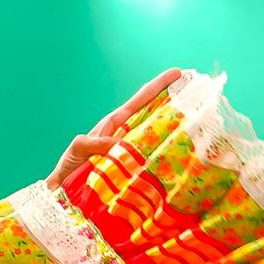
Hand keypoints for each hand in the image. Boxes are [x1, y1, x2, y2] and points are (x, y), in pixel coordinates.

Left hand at [50, 67, 186, 190]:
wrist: (64, 191)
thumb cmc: (69, 166)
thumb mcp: (79, 148)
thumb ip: (94, 143)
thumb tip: (119, 145)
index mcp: (115, 124)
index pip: (140, 100)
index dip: (158, 86)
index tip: (177, 73)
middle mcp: (126, 135)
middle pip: (154, 113)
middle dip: (174, 102)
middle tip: (197, 93)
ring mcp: (132, 151)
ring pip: (158, 136)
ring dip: (176, 129)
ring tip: (198, 121)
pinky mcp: (133, 168)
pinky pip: (153, 159)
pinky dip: (166, 155)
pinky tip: (181, 157)